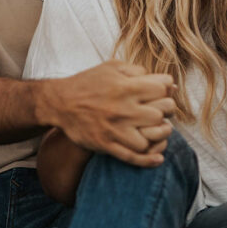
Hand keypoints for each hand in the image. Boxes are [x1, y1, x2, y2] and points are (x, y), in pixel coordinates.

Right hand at [45, 60, 176, 165]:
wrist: (60, 102)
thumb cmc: (88, 83)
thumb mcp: (112, 67)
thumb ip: (138, 71)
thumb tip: (165, 82)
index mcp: (124, 87)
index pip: (161, 90)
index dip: (166, 91)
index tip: (162, 93)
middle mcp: (122, 108)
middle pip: (160, 114)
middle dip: (165, 112)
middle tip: (161, 111)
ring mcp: (114, 129)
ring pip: (150, 138)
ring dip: (157, 135)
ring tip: (156, 130)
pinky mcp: (106, 145)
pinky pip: (133, 157)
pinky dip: (148, 160)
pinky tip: (158, 158)